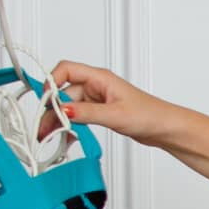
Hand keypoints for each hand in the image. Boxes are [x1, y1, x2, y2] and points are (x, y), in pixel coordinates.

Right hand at [37, 60, 174, 145]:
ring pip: (69, 107)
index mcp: (100, 78)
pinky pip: (78, 117)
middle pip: (64, 92)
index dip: (52, 82)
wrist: (165, 129)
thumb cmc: (150, 115)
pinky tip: (66, 138)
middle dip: (51, 109)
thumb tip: (63, 109)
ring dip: (58, 121)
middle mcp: (96, 86)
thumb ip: (87, 113)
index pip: (66, 70)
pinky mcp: (100, 113)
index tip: (46, 101)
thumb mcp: (115, 114)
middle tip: (43, 128)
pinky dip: (70, 127)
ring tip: (49, 137)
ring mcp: (97, 100)